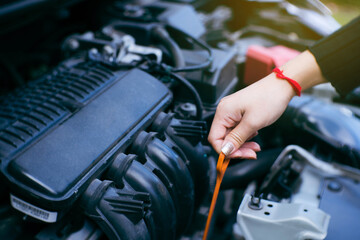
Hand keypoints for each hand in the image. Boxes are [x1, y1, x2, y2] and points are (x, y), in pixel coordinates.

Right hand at [208, 50, 326, 158]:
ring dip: (242, 144)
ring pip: (231, 136)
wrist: (281, 86)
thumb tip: (226, 151)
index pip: (215, 138)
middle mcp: (225, 111)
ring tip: (255, 147)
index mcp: (224, 112)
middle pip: (223, 138)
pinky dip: (245, 137)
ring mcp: (232, 112)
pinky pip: (237, 130)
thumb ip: (237, 139)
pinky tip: (255, 136)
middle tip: (251, 153)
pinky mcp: (239, 113)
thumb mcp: (253, 123)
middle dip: (237, 148)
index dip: (226, 150)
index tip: (239, 156)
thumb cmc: (268, 98)